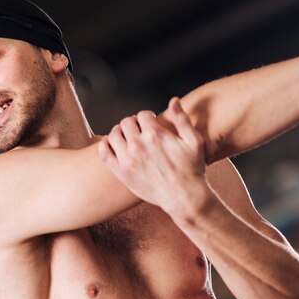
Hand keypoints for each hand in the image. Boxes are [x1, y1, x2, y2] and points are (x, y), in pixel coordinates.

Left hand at [98, 97, 206, 213]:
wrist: (184, 197)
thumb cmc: (191, 170)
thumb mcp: (194, 141)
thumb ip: (182, 119)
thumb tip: (174, 100)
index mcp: (155, 134)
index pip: (142, 115)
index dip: (147, 117)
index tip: (150, 122)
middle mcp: (138, 145)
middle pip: (127, 122)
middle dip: (133, 123)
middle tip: (138, 129)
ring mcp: (128, 159)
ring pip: (114, 134)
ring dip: (119, 131)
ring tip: (126, 136)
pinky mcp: (121, 172)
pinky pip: (104, 153)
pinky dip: (105, 145)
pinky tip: (112, 145)